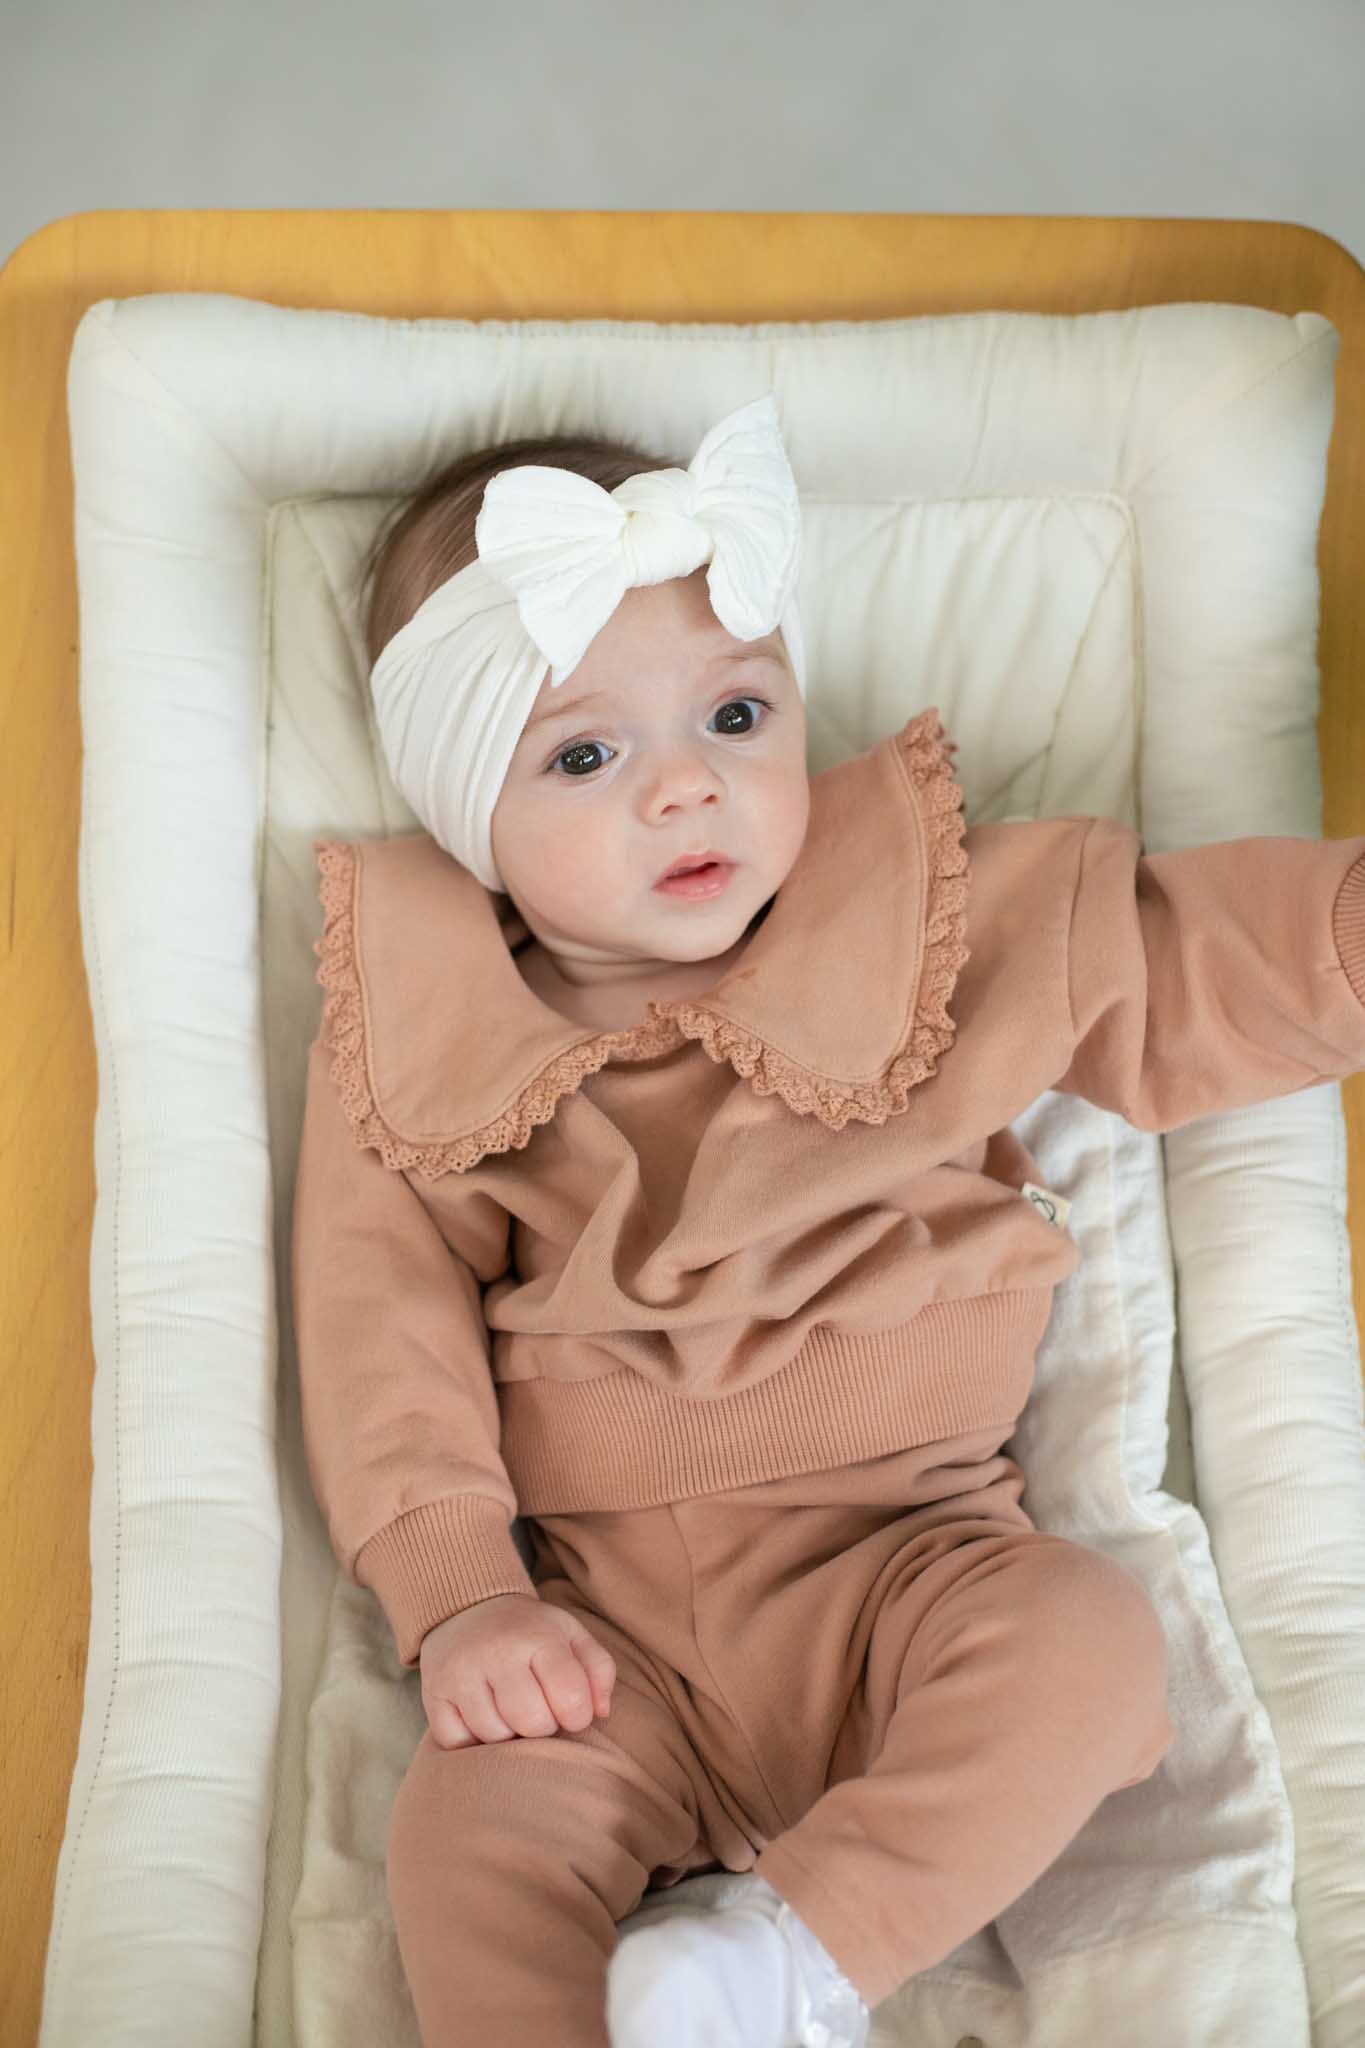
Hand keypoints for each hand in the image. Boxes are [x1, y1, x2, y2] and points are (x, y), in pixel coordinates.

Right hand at [419, 1591, 616, 1747]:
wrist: (466, 1608)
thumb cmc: (529, 1632)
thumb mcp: (570, 1634)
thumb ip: (598, 1670)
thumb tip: (600, 1712)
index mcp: (538, 1636)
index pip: (571, 1697)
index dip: (578, 1715)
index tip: (571, 1709)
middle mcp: (496, 1653)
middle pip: (532, 1723)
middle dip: (543, 1727)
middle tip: (538, 1710)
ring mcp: (461, 1674)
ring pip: (495, 1737)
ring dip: (508, 1735)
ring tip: (509, 1711)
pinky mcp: (433, 1696)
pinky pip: (459, 1744)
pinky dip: (474, 1740)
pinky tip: (482, 1717)